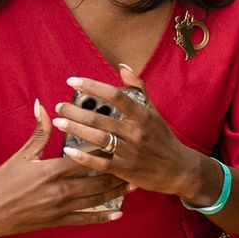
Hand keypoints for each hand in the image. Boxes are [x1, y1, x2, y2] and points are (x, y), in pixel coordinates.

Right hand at [0, 99, 127, 237]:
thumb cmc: (1, 183)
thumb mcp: (20, 155)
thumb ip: (38, 132)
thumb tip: (44, 104)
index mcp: (51, 170)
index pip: (86, 157)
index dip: (104, 149)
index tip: (120, 141)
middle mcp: (60, 191)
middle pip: (98, 180)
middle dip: (118, 172)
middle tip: (135, 163)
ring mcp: (61, 209)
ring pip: (97, 199)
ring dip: (116, 192)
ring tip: (133, 184)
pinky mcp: (58, 222)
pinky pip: (86, 220)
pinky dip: (104, 218)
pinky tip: (119, 214)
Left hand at [54, 64, 203, 199]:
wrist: (179, 169)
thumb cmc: (162, 137)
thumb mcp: (153, 111)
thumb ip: (137, 88)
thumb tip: (122, 66)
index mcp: (142, 115)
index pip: (114, 95)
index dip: (91, 86)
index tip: (72, 82)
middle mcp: (136, 132)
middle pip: (100, 118)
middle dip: (75, 111)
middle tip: (59, 106)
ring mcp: (131, 152)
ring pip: (98, 138)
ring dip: (76, 129)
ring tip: (59, 122)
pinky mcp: (126, 170)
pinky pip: (101, 163)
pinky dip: (84, 157)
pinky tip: (68, 150)